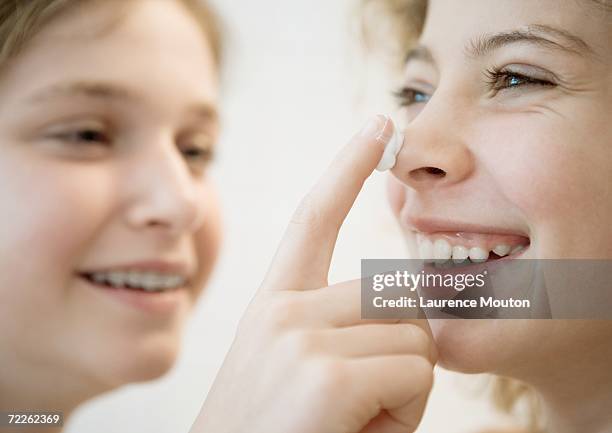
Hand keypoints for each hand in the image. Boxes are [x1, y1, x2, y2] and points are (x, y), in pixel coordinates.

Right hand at [190, 115, 436, 432]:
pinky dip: (406, 412)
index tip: (379, 125)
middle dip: (401, 350)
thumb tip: (408, 305)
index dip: (348, 166)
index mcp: (273, 306)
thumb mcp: (297, 371)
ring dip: (404, 384)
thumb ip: (340, 326)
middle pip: (395, 296)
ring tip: (354, 420)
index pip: (314, 218)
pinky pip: (415, 372)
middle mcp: (280, 311)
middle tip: (360, 401)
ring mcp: (298, 339)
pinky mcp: (324, 376)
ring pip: (413, 335)